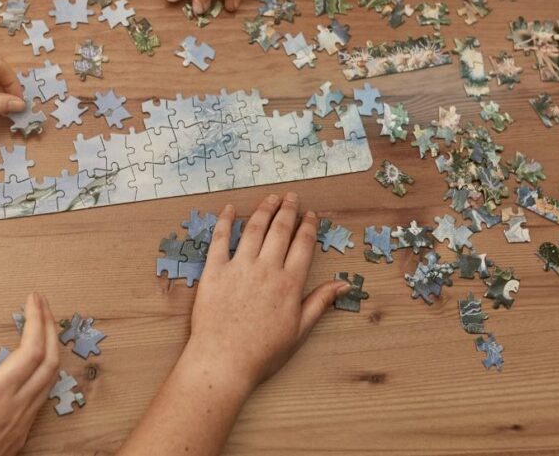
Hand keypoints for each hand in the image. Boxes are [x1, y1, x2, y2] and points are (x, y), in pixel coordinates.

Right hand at [0, 293, 59, 455]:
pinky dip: (45, 368)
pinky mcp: (22, 433)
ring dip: (51, 346)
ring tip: (41, 325)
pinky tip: (34, 359)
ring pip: (52, 378)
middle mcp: (17, 408)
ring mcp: (23, 422)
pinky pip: (42, 394)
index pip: (31, 350)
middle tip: (41, 304)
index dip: (37, 320)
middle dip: (51, 326)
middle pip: (50, 360)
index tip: (33, 299)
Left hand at [182, 194, 347, 389]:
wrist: (223, 361)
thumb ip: (320, 303)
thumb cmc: (263, 352)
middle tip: (292, 197)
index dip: (308, 226)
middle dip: (288, 210)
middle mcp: (266, 269)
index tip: (311, 214)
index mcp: (289, 283)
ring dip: (264, 209)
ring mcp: (239, 267)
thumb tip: (344, 284)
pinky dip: (225, 221)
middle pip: (280, 230)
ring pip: (254, 228)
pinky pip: (220, 239)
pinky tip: (229, 209)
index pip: (302, 245)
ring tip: (271, 197)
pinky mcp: (214, 271)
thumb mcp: (299, 331)